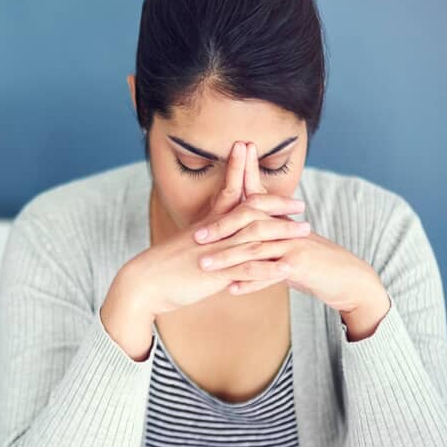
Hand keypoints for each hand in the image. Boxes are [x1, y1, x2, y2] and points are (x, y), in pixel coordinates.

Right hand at [123, 142, 306, 315]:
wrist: (142, 283)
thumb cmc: (162, 267)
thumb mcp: (185, 246)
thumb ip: (204, 240)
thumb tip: (214, 236)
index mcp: (206, 225)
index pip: (229, 192)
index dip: (244, 175)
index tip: (259, 163)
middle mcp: (213, 234)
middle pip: (250, 211)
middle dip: (277, 205)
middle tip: (300, 203)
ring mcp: (215, 253)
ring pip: (254, 238)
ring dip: (282, 234)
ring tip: (305, 231)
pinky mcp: (215, 274)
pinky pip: (247, 270)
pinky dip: (269, 269)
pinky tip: (288, 268)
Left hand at [194, 142, 386, 314]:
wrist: (346, 278)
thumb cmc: (311, 262)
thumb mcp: (285, 245)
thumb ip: (262, 239)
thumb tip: (237, 237)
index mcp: (279, 220)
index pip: (251, 202)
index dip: (225, 206)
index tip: (200, 212)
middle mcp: (284, 227)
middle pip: (248, 221)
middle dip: (220, 228)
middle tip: (196, 237)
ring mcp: (292, 244)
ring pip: (255, 248)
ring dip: (228, 257)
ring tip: (205, 265)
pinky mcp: (300, 264)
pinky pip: (270, 273)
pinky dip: (249, 283)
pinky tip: (231, 289)